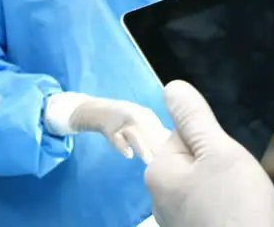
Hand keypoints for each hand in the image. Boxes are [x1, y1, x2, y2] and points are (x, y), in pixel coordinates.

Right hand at [44, 93, 171, 162]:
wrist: (97, 110)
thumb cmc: (124, 120)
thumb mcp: (142, 123)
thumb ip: (155, 134)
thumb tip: (175, 146)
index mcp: (147, 116)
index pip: (160, 130)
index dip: (167, 144)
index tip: (176, 157)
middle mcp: (136, 115)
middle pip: (150, 132)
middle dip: (158, 147)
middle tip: (166, 163)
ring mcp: (121, 121)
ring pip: (134, 134)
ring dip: (142, 147)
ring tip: (149, 161)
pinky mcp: (108, 128)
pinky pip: (115, 137)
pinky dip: (122, 146)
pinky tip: (129, 155)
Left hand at [144, 81, 273, 226]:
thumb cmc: (238, 210)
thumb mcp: (219, 153)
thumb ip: (195, 119)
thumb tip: (171, 87)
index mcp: (159, 173)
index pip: (184, 132)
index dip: (213, 139)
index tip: (228, 160)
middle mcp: (161, 200)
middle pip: (197, 160)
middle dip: (223, 164)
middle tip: (241, 182)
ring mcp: (179, 223)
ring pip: (209, 186)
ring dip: (230, 188)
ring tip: (247, 202)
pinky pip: (215, 209)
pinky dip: (231, 210)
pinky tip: (245, 217)